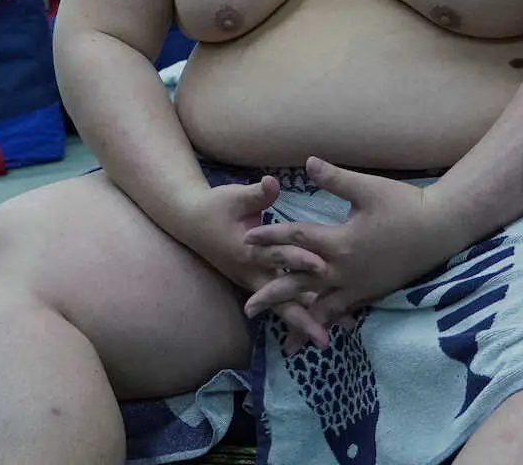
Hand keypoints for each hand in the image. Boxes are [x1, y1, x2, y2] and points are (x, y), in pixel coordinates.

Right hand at [188, 177, 330, 347]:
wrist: (192, 223)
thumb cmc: (217, 207)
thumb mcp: (235, 197)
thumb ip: (257, 193)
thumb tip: (272, 182)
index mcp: (249, 252)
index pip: (277, 256)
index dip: (299, 259)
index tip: (321, 266)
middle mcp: (252, 274)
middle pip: (281, 301)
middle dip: (303, 319)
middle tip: (325, 340)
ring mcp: (255, 282)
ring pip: (282, 306)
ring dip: (305, 321)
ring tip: (330, 336)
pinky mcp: (258, 283)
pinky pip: (281, 302)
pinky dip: (299, 312)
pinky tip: (321, 321)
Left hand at [242, 157, 457, 350]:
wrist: (438, 231)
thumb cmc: (404, 206)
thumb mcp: (368, 188)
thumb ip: (335, 179)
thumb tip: (307, 162)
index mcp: (340, 242)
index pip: (296, 241)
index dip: (271, 239)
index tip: (247, 242)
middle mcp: (344, 270)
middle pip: (300, 284)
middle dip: (273, 295)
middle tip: (248, 308)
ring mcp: (358, 286)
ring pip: (321, 307)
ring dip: (299, 320)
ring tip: (280, 340)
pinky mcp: (371, 293)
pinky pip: (344, 312)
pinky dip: (328, 323)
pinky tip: (320, 335)